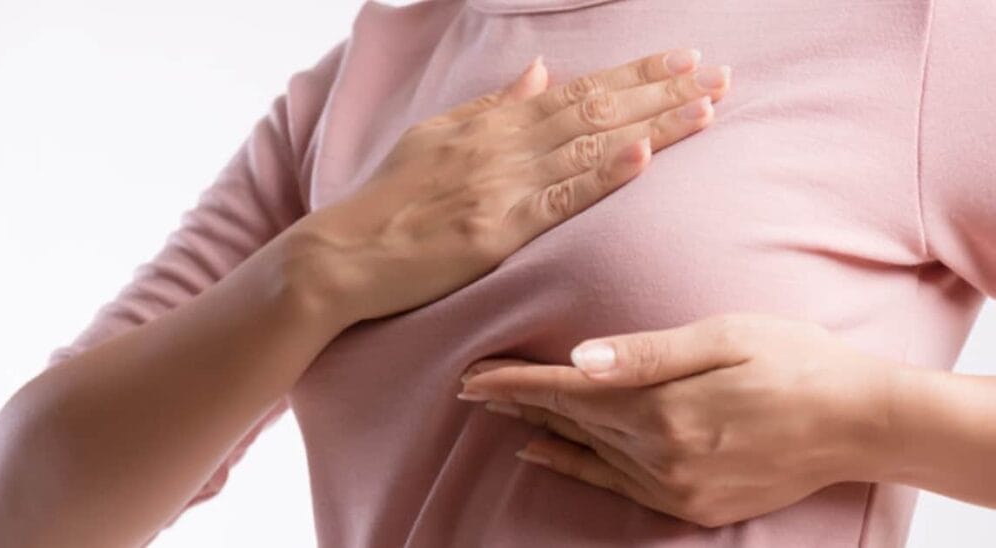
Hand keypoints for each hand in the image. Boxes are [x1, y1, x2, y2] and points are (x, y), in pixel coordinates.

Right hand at [287, 51, 730, 322]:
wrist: (345, 254)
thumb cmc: (389, 199)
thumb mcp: (438, 135)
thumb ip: (493, 105)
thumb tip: (540, 72)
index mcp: (493, 124)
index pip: (578, 91)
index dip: (635, 76)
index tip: (682, 61)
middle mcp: (503, 145)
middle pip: (596, 109)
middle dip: (662, 90)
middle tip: (719, 73)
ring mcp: (501, 185)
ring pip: (589, 146)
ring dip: (653, 124)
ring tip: (708, 107)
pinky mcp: (496, 230)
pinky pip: (559, 199)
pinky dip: (603, 175)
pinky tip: (645, 157)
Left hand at [458, 313, 898, 526]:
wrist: (859, 422)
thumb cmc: (794, 361)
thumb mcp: (722, 338)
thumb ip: (645, 353)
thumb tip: (578, 361)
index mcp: (662, 408)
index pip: (566, 393)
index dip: (514, 384)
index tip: (470, 376)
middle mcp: (659, 455)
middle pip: (569, 423)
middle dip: (517, 403)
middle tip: (469, 388)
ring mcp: (675, 486)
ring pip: (587, 454)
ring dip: (541, 432)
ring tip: (499, 417)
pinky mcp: (692, 505)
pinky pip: (616, 485)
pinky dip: (576, 469)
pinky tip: (546, 457)